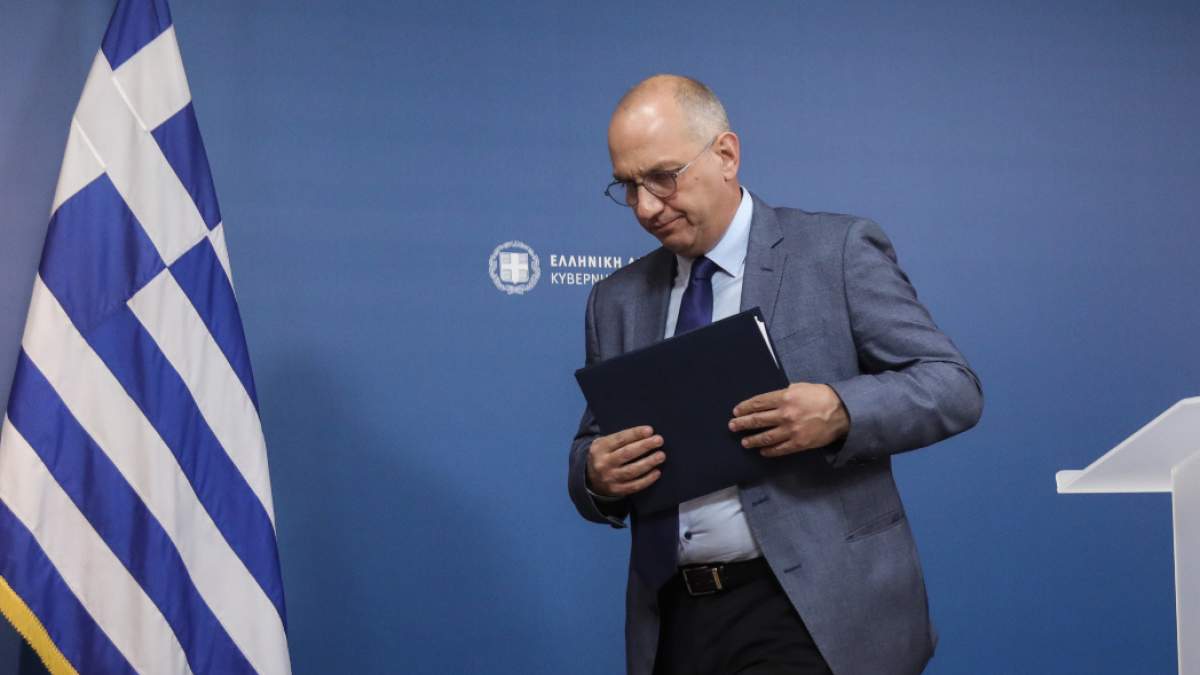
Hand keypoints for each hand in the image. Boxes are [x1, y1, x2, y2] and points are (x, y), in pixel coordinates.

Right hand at [586, 426, 665, 497]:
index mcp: (599, 448)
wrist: (590, 479)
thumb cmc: (604, 456)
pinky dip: (647, 480)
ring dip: (648, 462)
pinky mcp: (616, 490)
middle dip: (644, 446)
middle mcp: (603, 463)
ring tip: (661, 455)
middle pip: (626, 454)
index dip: (635, 434)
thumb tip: (646, 433)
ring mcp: (609, 478)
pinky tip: (657, 472)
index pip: (619, 439)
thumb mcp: (604, 444)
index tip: (650, 430)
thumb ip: (620, 439)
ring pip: (631, 471)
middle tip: (659, 440)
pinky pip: (634, 486)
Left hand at [729, 383, 849, 456]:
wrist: (842, 412)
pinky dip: (769, 450)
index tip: (736, 412)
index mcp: (784, 397)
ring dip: (752, 440)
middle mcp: (785, 414)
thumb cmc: (821, 396)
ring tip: (744, 442)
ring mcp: (791, 430)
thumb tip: (767, 401)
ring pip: (766, 437)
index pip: (758, 403)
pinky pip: (780, 449)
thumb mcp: (800, 387)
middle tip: (732, 426)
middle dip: (743, 424)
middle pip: (758, 420)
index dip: (745, 408)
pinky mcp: (798, 443)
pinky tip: (762, 451)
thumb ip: (783, 394)